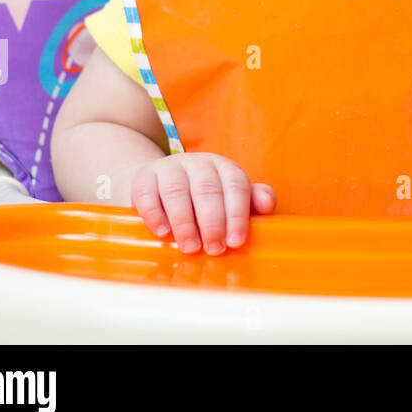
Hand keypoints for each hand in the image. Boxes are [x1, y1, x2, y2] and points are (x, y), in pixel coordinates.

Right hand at [130, 153, 274, 254]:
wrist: (160, 183)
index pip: (236, 185)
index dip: (237, 214)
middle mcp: (198, 163)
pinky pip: (148, 194)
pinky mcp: (144, 177)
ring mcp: (170, 168)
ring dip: (185, 222)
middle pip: (207, 189)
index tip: (236, 241)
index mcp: (223, 167)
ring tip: (190, 247)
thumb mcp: (229, 197)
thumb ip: (251, 201)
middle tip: (214, 249)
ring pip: (177, 191)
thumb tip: (267, 203)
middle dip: (213, 222)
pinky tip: (163, 233)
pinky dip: (155, 215)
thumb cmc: (203, 198)